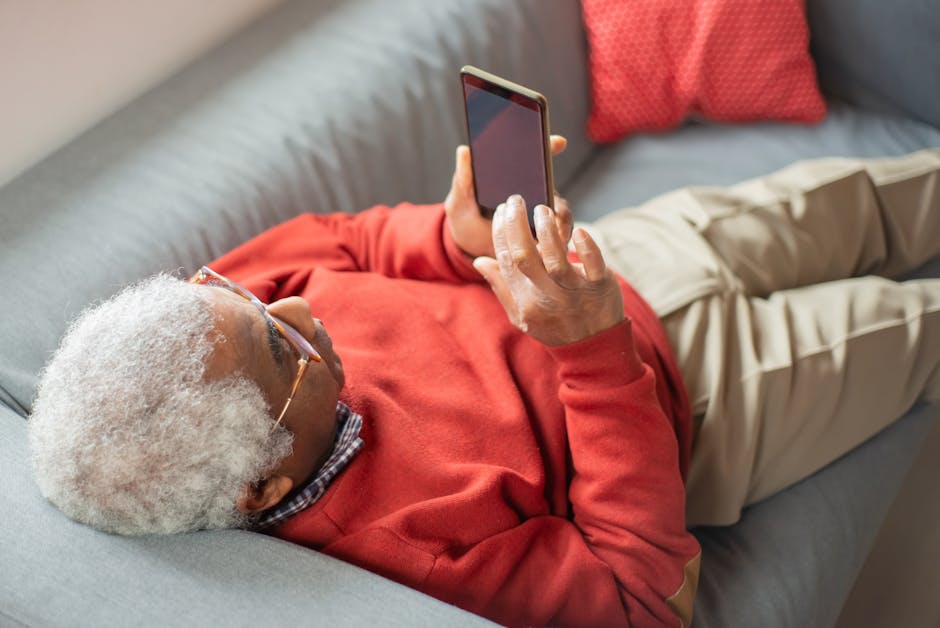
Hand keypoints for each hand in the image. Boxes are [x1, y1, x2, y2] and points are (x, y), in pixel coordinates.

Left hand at [445, 135, 572, 258]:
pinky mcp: (544, 236)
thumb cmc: (465, 219)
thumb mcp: (459, 201)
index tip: (558, 142)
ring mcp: (539, 215)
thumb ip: (463, 179)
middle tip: (547, 204)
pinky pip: (558, 235)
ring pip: (560, 212)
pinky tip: (550, 245)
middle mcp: (531, 193)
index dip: (549, 146)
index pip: (536, 158)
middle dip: (555, 193)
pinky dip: (559, 238)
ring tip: (552, 229)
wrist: (470, 249)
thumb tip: (464, 151)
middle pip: (552, 187)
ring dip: (560, 220)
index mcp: (513, 178)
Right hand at [472, 195, 623, 345]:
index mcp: (525, 299)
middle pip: (525, 257)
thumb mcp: (522, 314)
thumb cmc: (554, 325)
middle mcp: (546, 295)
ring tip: (542, 209)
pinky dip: (587, 248)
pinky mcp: (600, 287)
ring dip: (547, 232)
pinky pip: (593, 266)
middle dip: (516, 226)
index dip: (501, 233)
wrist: (593, 347)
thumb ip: (502, 286)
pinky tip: (579, 231)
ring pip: (556, 260)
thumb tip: (480, 261)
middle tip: (515, 200)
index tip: (502, 211)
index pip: (506, 261)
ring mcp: (574, 291)